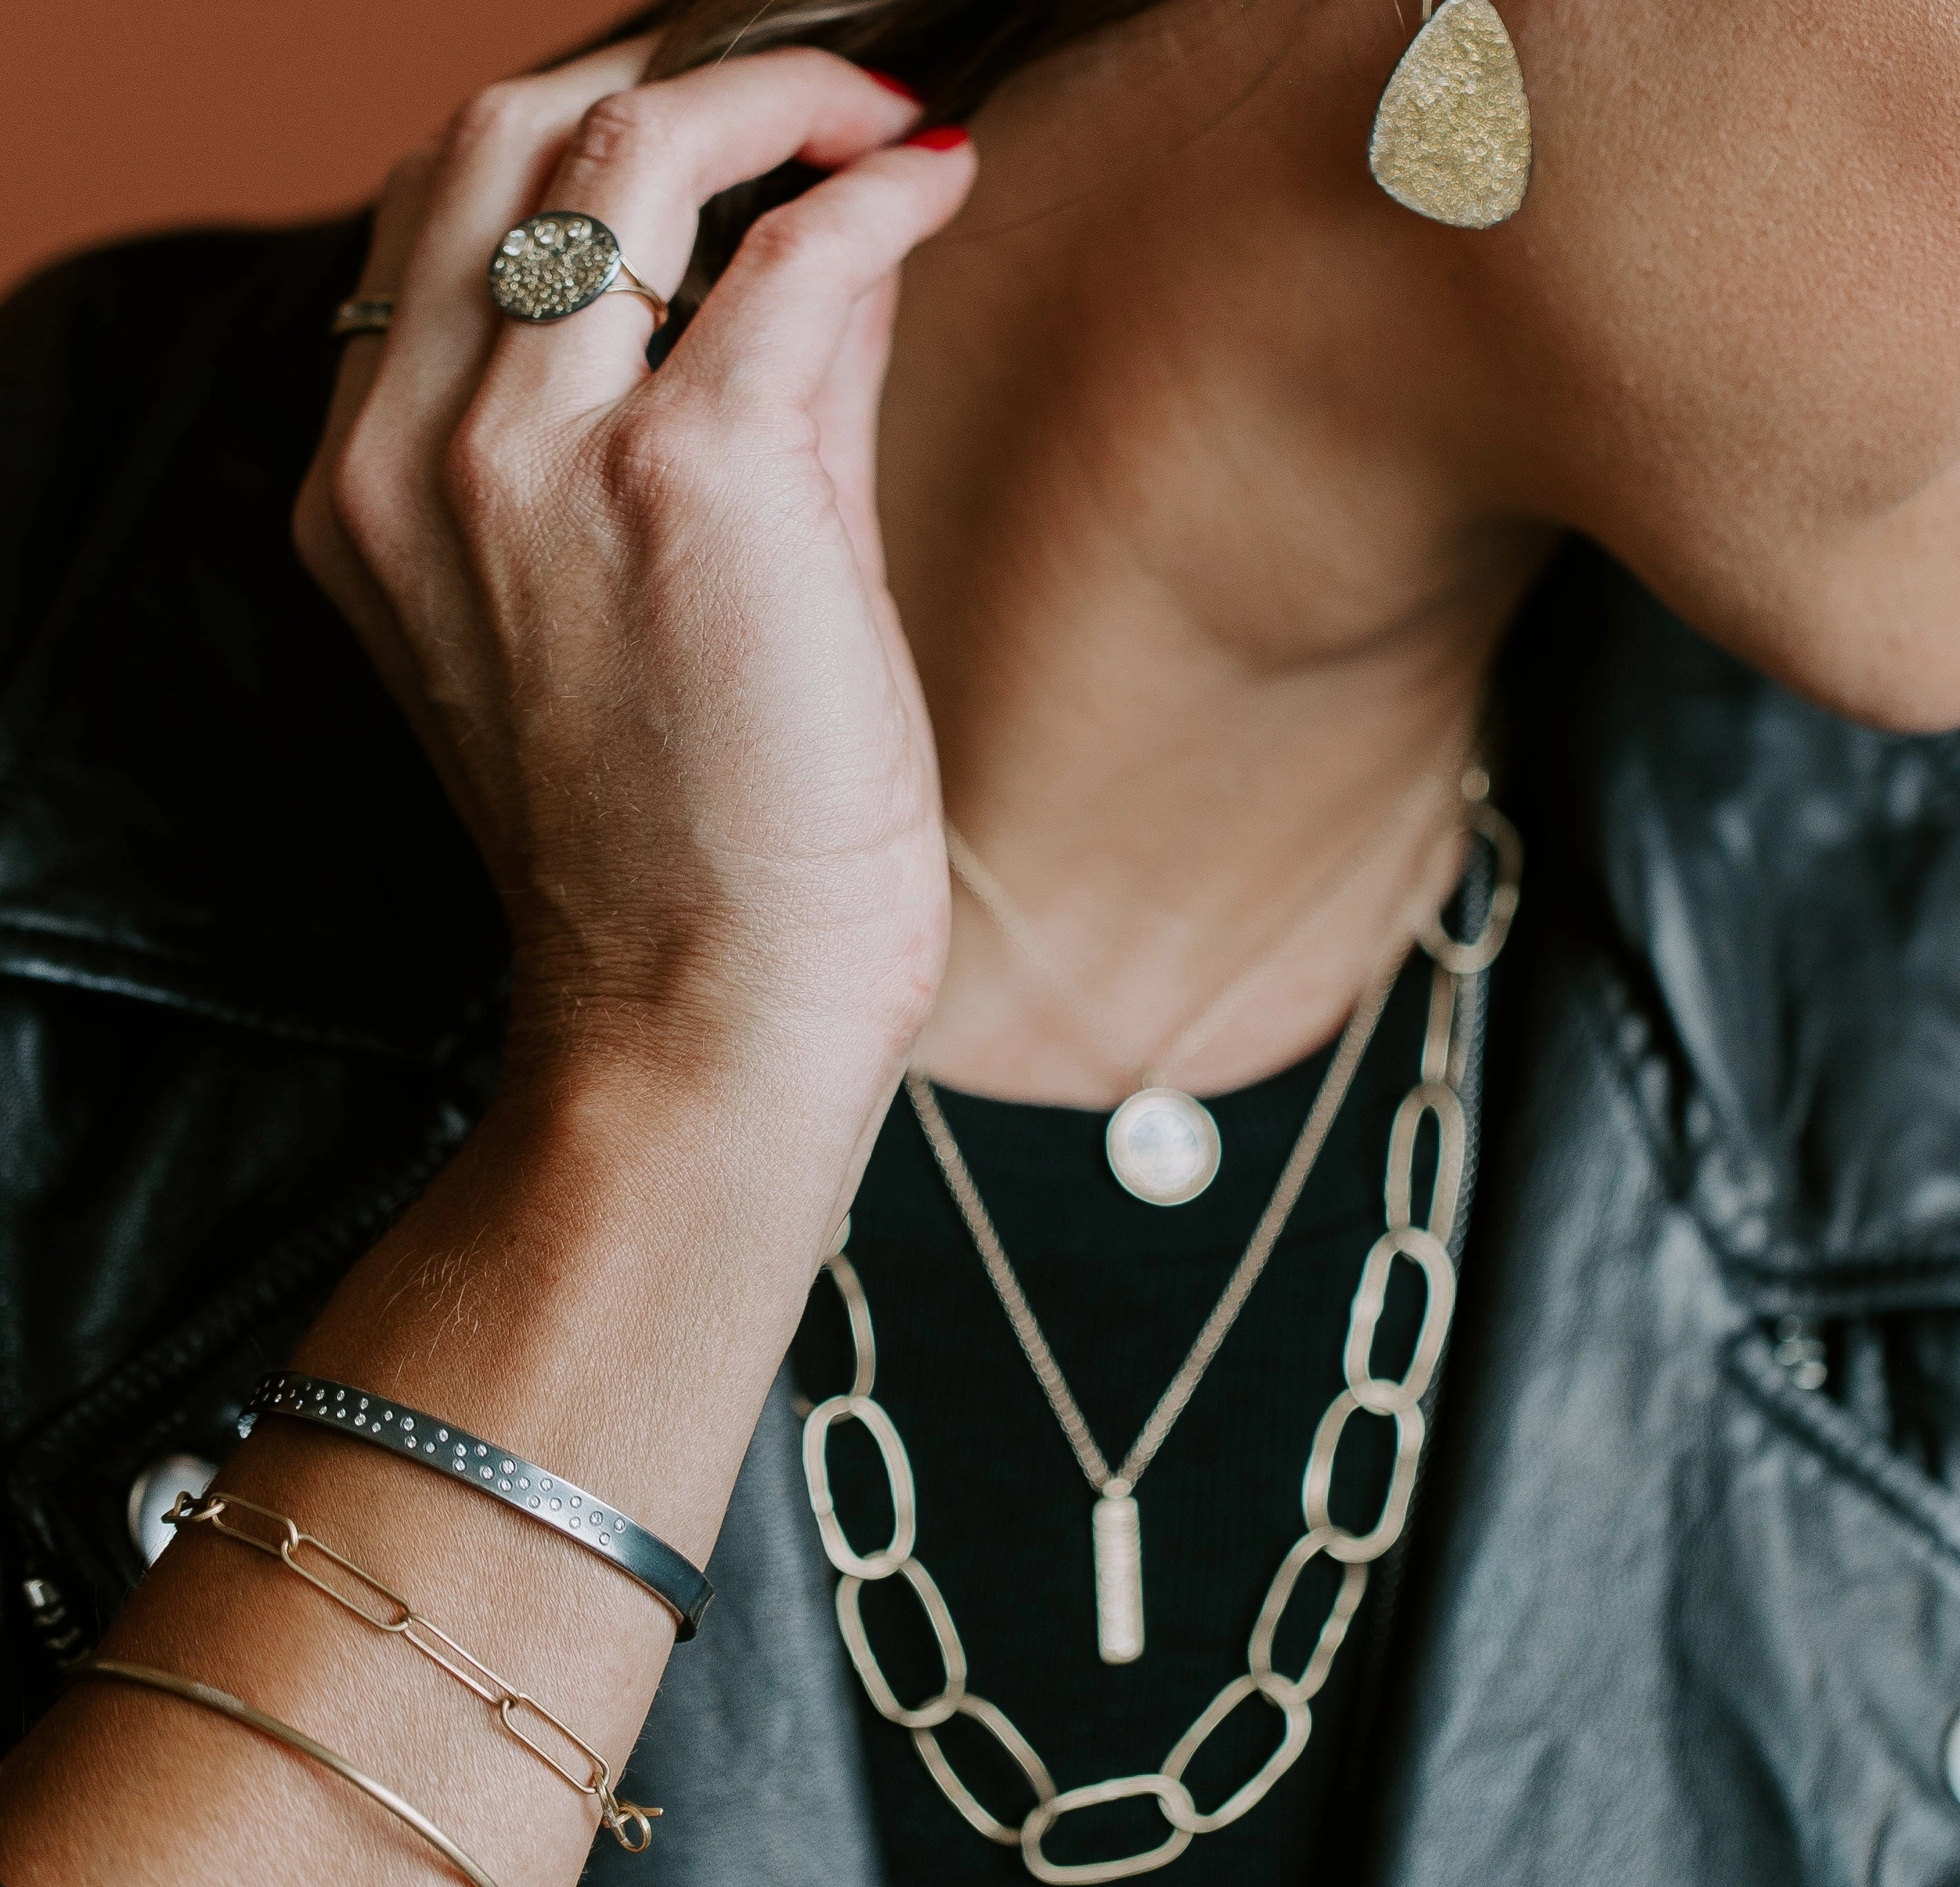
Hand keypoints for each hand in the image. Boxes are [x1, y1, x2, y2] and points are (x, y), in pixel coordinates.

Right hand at [295, 40, 975, 1112]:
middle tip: (798, 92)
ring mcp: (537, 456)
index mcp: (374, 490)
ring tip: (873, 116)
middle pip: (503, 132)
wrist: (701, 1022)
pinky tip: (932, 184)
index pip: (442, 214)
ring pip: (624, 144)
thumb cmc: (678, 851)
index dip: (584, 130)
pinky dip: (872, 189)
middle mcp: (420, 452)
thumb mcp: (630, 611)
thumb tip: (813, 248)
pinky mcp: (687, 480)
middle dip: (665, 74)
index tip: (713, 125)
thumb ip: (699, 414)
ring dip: (775, 93)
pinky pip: (789, 253)